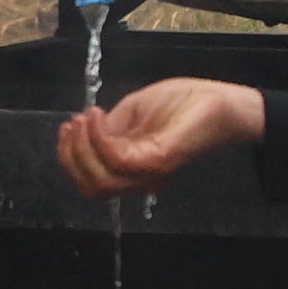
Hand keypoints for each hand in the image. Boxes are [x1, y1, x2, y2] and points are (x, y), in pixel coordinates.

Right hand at [56, 78, 261, 199]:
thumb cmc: (182, 103)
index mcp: (133, 166)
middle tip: (72, 123)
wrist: (220, 102)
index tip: (66, 127)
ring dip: (82, 147)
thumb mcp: (135, 111)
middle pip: (91, 187)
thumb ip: (111, 128)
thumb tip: (84, 133)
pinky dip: (98, 137)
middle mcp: (140, 177)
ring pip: (100, 180)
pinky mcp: (158, 161)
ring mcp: (149, 172)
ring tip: (85, 117)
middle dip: (71, 156)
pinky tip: (97, 115)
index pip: (91, 179)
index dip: (69, 157)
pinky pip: (117, 160)